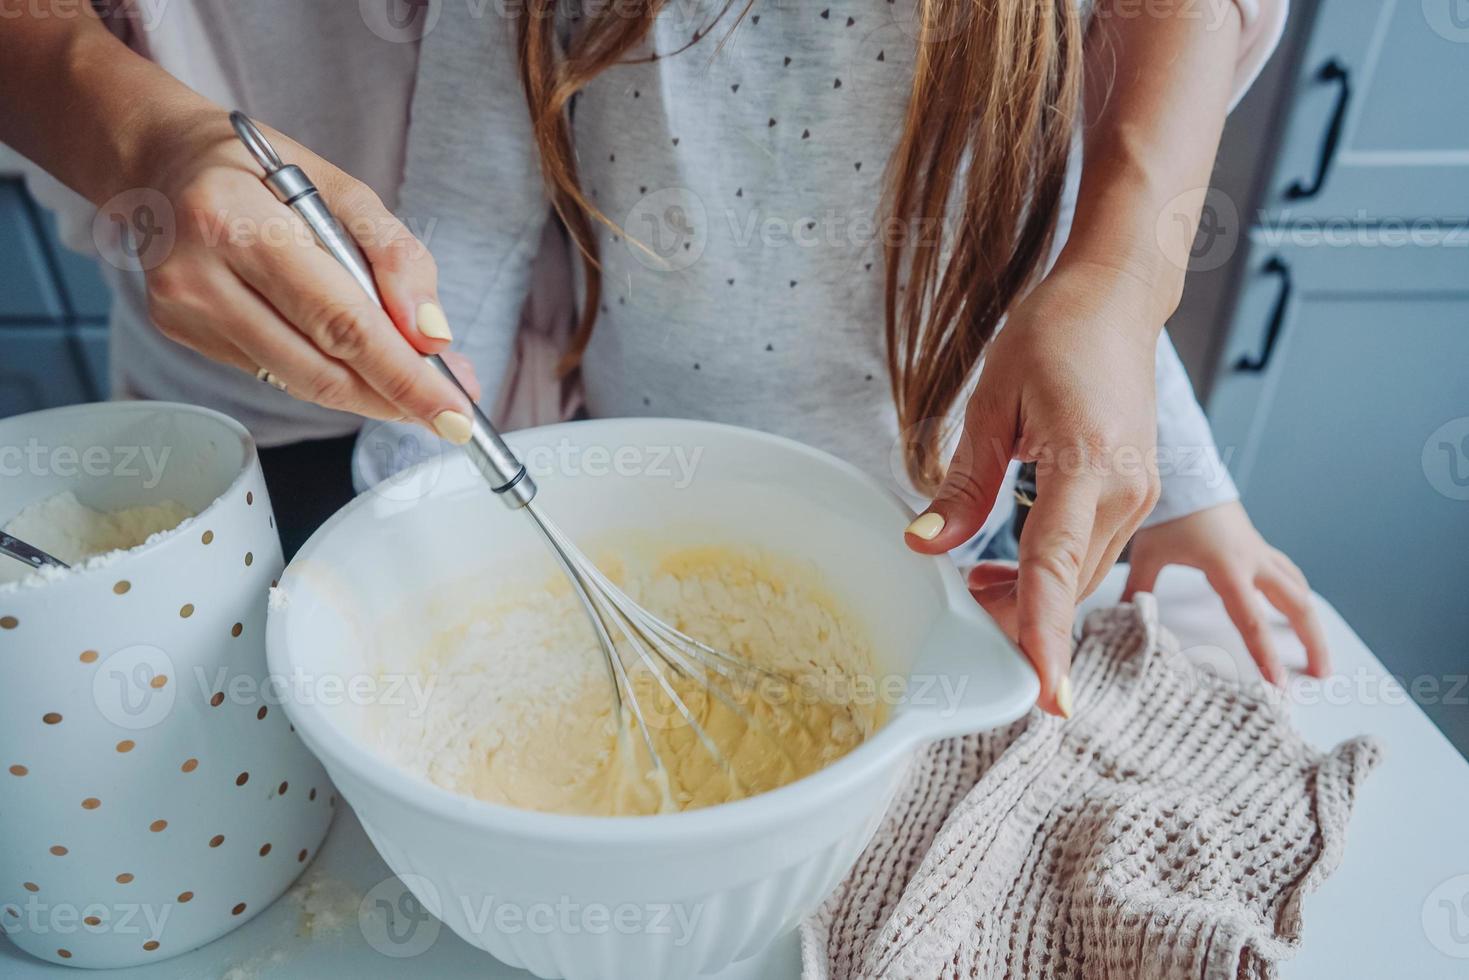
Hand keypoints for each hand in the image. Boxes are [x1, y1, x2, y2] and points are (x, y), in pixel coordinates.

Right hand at [110, 105, 479, 437]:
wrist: (160, 162)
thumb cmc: (257, 169)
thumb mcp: (340, 187)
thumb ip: (394, 256)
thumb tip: (432, 334)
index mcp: (236, 220)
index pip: (339, 321)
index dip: (403, 375)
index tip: (454, 411)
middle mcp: (199, 274)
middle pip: (320, 366)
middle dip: (395, 397)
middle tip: (452, 415)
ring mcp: (184, 312)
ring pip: (300, 381)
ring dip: (368, 395)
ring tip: (418, 394)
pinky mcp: (182, 334)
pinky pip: (276, 372)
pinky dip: (328, 375)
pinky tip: (358, 366)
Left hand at [904, 262, 1162, 716]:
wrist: (1114, 301)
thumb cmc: (1052, 335)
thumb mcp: (990, 406)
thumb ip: (963, 485)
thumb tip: (925, 544)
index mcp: (1088, 464)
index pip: (1056, 567)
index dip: (1045, 635)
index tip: (1047, 696)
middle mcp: (1126, 489)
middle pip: (1069, 584)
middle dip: (1022, 619)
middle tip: (965, 616)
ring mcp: (1140, 492)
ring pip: (1083, 575)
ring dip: (1035, 595)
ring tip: (977, 589)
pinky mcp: (1137, 490)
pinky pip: (1092, 551)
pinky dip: (1054, 570)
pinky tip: (1012, 566)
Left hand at [1123, 500, 1329, 684]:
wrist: (1187, 474)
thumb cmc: (1169, 512)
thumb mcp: (1148, 552)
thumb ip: (1137, 589)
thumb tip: (1123, 619)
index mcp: (1227, 568)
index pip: (1251, 620)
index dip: (1266, 654)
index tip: (1279, 683)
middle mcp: (1253, 562)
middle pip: (1296, 605)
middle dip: (1312, 641)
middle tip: (1321, 675)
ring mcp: (1260, 553)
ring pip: (1299, 589)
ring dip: (1311, 620)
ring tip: (1318, 653)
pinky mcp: (1258, 547)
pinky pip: (1288, 574)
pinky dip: (1298, 595)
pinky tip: (1298, 610)